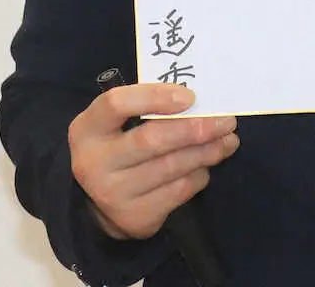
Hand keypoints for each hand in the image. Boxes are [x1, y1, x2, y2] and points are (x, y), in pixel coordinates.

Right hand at [68, 84, 238, 240]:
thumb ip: (148, 105)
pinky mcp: (134, 217)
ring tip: (227, 141)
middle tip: (227, 121)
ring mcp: (112, 194)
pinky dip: (199, 176)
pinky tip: (205, 166)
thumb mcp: (119, 121)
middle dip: (196, 128)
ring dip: (207, 152)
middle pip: (152, 139)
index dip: (155, 97)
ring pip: (171, 167)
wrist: (100, 202)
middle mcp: (93, 163)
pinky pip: (178, 191)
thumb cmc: (119, 144)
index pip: (117, 104)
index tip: (190, 97)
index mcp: (87, 128)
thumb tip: (199, 98)